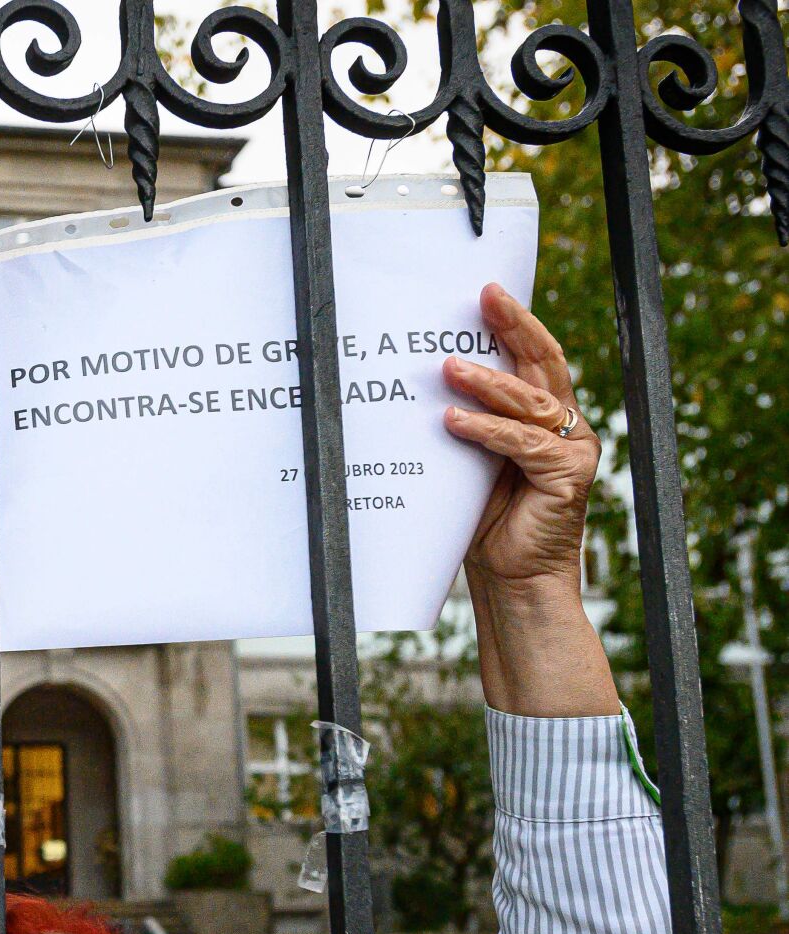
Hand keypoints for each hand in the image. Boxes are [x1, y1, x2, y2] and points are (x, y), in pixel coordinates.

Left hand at [444, 283, 600, 597]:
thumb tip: (425, 389)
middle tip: (485, 298)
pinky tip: (454, 421)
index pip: (532, 359)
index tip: (487, 292)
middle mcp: (563, 426)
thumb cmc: (487, 522)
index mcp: (543, 417)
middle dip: (514, 327)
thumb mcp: (469, 463)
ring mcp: (571, 449)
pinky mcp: (567, 476)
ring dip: (488, 381)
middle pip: (543, 363)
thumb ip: (464, 425)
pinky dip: (487, 430)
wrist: (512, 578)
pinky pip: (523, 443)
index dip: (513, 323)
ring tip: (449, 368)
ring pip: (530, 401)